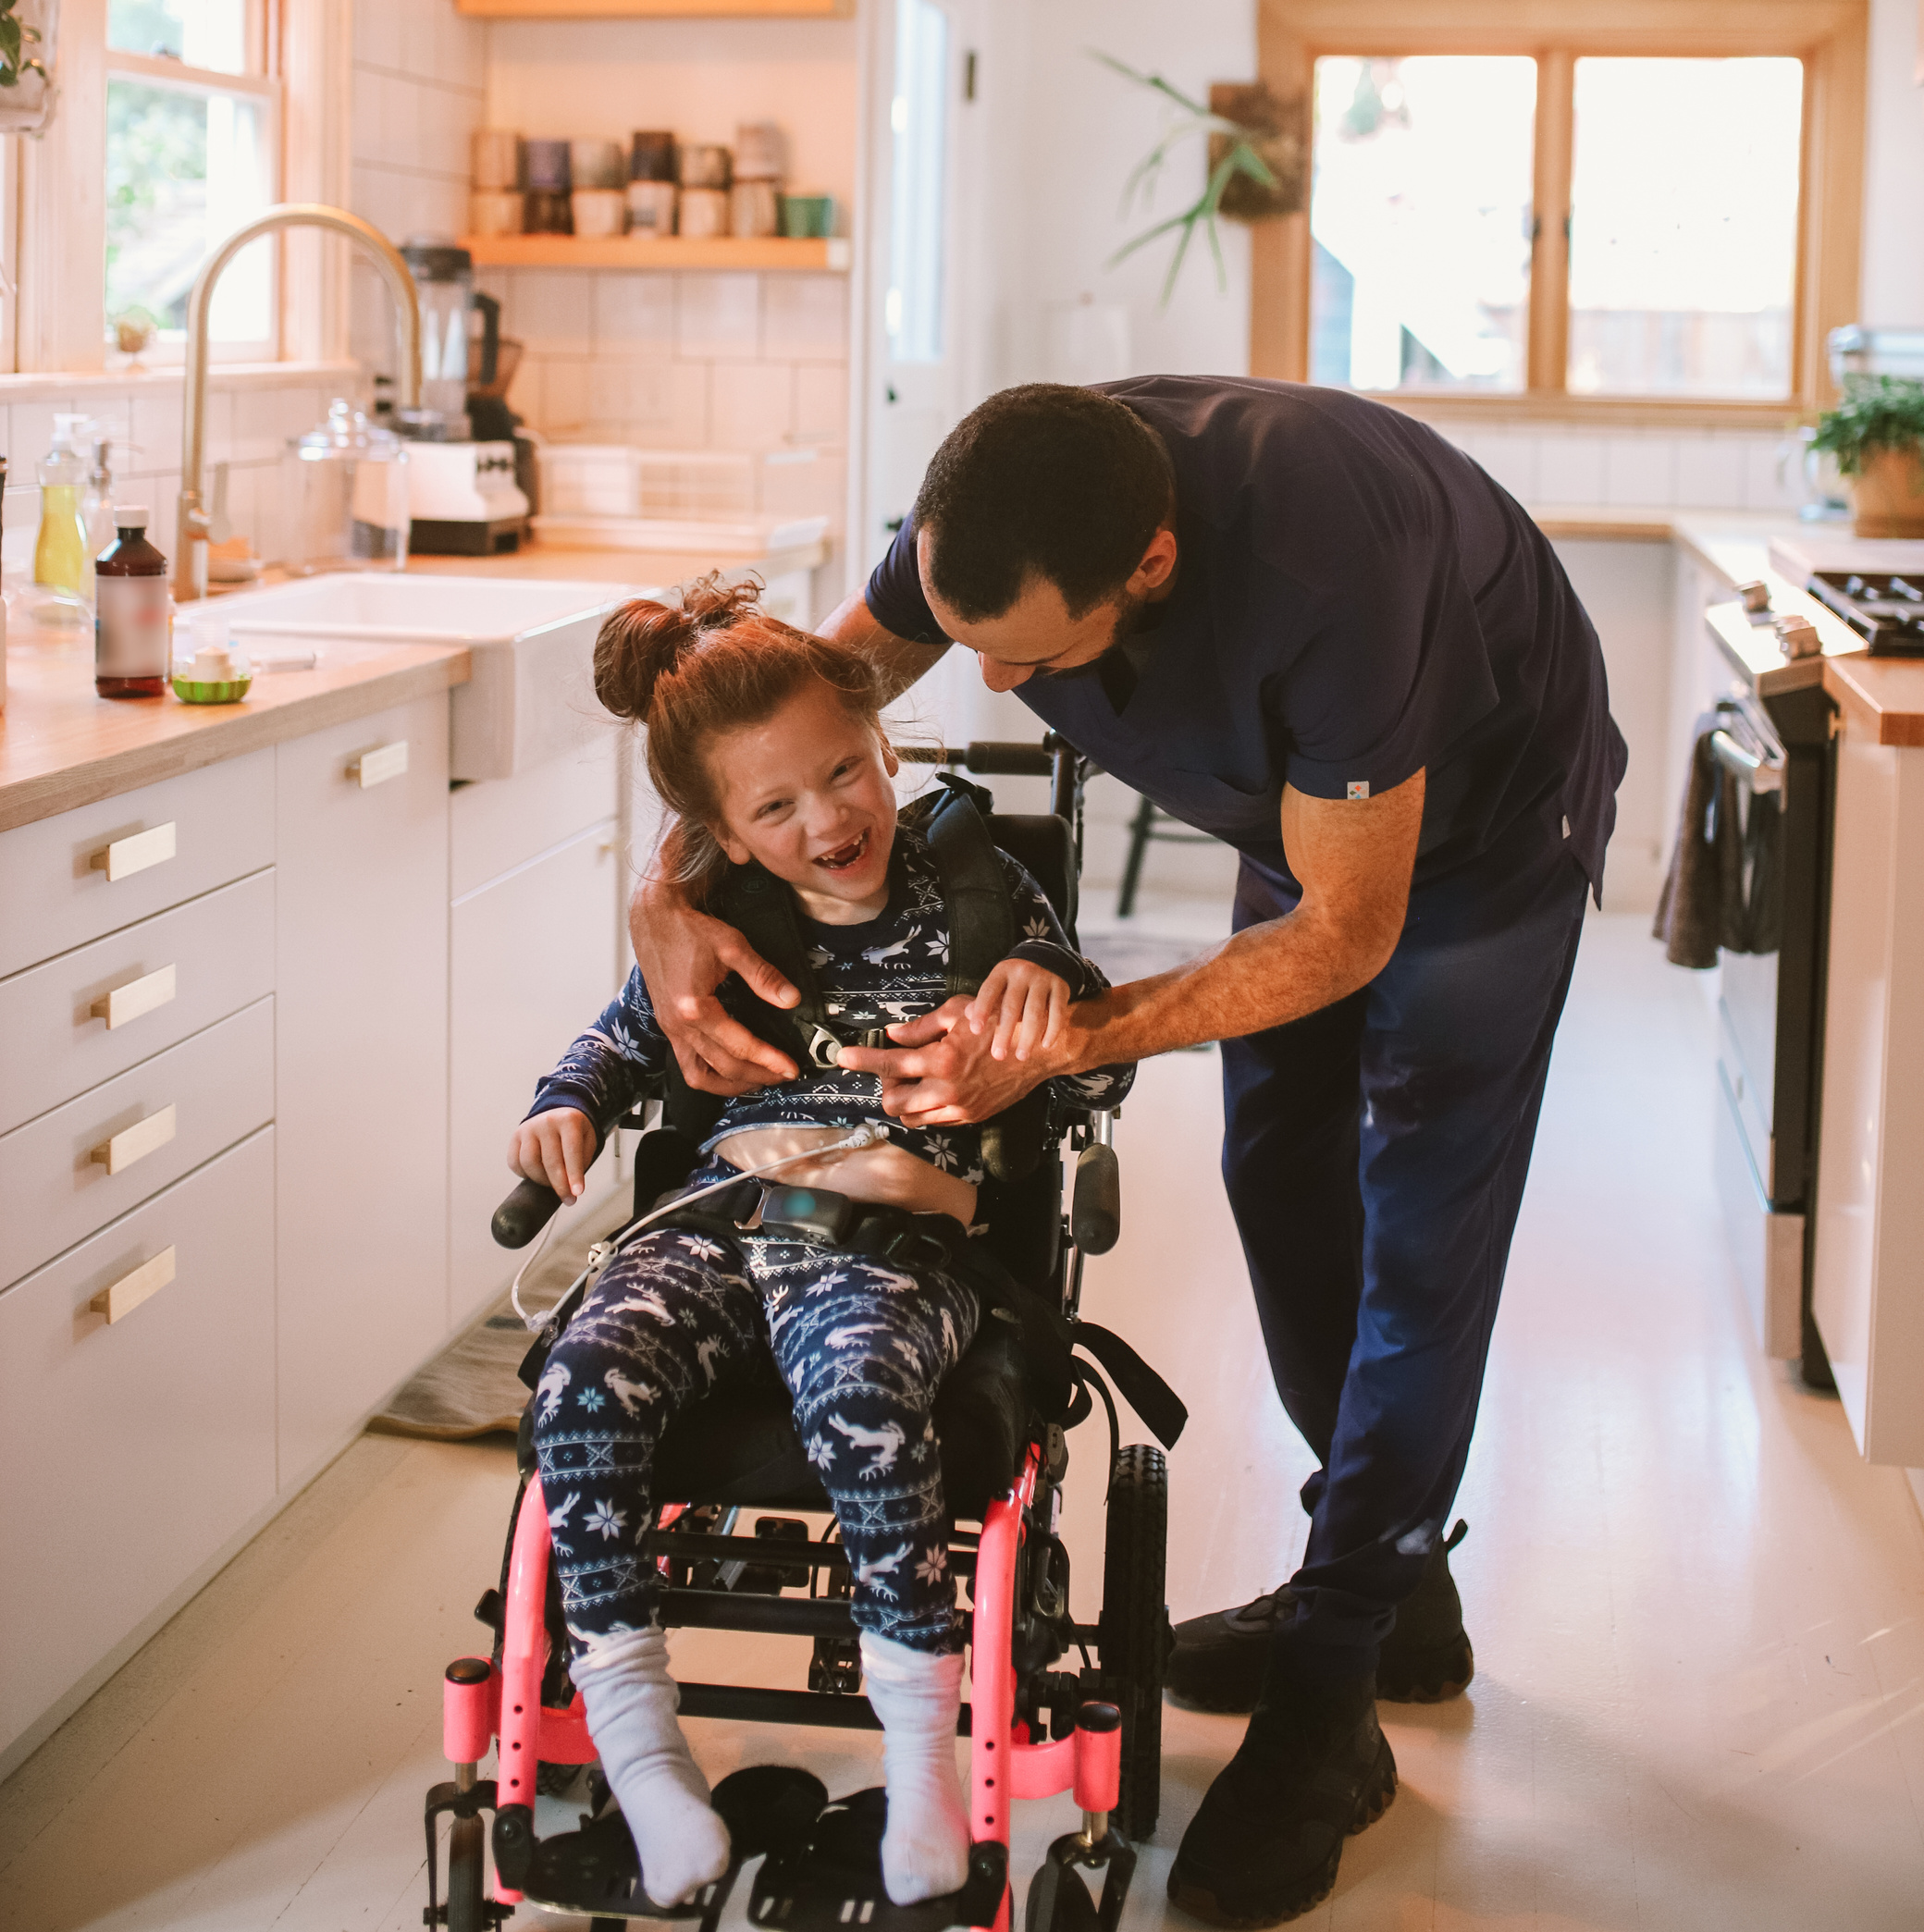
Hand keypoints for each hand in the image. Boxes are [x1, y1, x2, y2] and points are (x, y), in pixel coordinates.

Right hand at [509, 1108, 598, 1200]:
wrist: (557, 1113)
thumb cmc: (575, 1131)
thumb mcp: (587, 1140)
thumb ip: (581, 1161)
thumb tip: (570, 1187)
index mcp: (568, 1120)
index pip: (571, 1151)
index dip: (574, 1175)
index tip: (577, 1193)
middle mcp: (546, 1122)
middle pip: (550, 1161)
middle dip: (560, 1186)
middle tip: (569, 1199)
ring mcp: (528, 1128)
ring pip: (529, 1163)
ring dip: (542, 1180)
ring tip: (553, 1184)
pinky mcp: (515, 1137)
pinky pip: (515, 1163)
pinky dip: (525, 1175)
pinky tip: (537, 1175)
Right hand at [630, 874, 799, 1093]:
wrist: (655, 918)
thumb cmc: (688, 929)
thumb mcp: (732, 947)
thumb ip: (763, 975)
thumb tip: (791, 999)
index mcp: (694, 1007)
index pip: (740, 1046)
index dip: (769, 1060)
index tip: (791, 1068)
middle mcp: (678, 1024)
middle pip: (722, 1067)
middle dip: (757, 1076)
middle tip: (783, 1076)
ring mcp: (670, 1029)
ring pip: (699, 1076)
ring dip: (730, 1085)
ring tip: (759, 1080)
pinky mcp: (667, 1026)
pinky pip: (687, 1065)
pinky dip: (709, 1076)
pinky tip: (729, 1072)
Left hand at [836, 996, 1059, 1125]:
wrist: (1037, 1051)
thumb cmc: (999, 1024)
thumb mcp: (957, 1013)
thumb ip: (921, 1028)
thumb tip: (893, 1036)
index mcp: (941, 1060)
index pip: (889, 1064)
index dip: (862, 1060)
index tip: (843, 1058)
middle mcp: (946, 1090)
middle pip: (893, 1103)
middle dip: (887, 1086)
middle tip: (896, 1068)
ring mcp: (959, 1108)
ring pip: (912, 1117)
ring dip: (904, 1100)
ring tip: (915, 1078)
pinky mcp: (971, 1117)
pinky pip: (935, 1120)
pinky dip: (925, 1107)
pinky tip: (934, 1087)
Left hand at [964, 959, 1070, 1061]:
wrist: (1049, 956)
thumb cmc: (1017, 979)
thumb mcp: (1000, 982)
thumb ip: (986, 1000)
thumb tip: (967, 1015)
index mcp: (1003, 972)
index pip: (989, 991)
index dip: (982, 1010)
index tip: (976, 1031)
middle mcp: (1023, 974)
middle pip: (1012, 1006)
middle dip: (1004, 1033)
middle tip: (998, 1055)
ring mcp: (1043, 980)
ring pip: (1035, 1012)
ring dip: (1028, 1037)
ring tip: (1021, 1056)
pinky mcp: (1062, 988)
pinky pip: (1057, 1012)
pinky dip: (1052, 1031)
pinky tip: (1045, 1045)